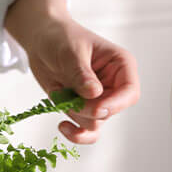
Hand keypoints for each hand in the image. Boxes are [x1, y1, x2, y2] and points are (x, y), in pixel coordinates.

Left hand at [5, 0, 139, 143]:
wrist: (41, 41)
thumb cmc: (60, 38)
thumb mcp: (70, 52)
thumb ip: (81, 74)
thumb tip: (95, 93)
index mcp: (120, 65)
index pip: (130, 93)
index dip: (114, 104)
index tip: (95, 107)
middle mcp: (113, 85)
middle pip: (110, 112)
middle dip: (87, 110)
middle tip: (66, 96)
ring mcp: (98, 99)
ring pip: (94, 123)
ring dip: (74, 113)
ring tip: (60, 94)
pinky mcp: (82, 108)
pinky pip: (86, 131)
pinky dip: (75, 134)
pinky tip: (63, 126)